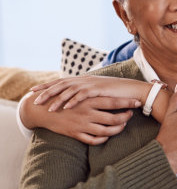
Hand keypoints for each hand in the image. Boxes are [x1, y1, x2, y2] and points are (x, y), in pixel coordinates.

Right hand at [21, 92, 138, 144]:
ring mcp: (82, 124)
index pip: (113, 102)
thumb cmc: (65, 98)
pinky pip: (93, 140)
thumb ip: (94, 90)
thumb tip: (109, 85)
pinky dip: (103, 140)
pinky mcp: (75, 134)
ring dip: (117, 130)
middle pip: (113, 119)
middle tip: (131, 115)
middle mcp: (87, 112)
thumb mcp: (79, 91)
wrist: (43, 109)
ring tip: (122, 126)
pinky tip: (107, 137)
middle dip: (125, 118)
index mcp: (90, 100)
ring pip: (106, 132)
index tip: (138, 102)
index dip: (128, 103)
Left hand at [31, 75, 147, 111]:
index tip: (34, 91)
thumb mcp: (97, 92)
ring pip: (69, 90)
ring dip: (58, 99)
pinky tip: (65, 108)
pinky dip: (73, 101)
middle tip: (34, 99)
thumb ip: (86, 92)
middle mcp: (84, 80)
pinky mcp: (97, 89)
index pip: (61, 81)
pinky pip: (82, 95)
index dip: (47, 86)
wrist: (130, 90)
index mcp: (83, 80)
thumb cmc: (115, 93)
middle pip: (61, 84)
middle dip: (46, 91)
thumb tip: (75, 97)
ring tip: (47, 108)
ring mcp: (91, 84)